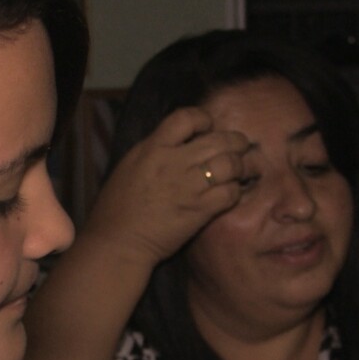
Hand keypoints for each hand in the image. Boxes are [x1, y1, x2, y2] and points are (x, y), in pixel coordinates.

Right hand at [82, 107, 248, 267]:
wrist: (118, 242)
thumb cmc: (117, 207)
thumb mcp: (130, 166)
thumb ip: (154, 151)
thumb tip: (179, 142)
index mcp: (152, 148)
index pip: (186, 117)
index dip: (204, 119)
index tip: (208, 128)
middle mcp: (173, 162)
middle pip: (218, 139)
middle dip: (236, 141)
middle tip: (241, 148)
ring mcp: (188, 187)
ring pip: (230, 164)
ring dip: (241, 166)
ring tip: (242, 171)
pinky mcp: (198, 210)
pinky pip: (230, 193)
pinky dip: (235, 191)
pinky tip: (231, 194)